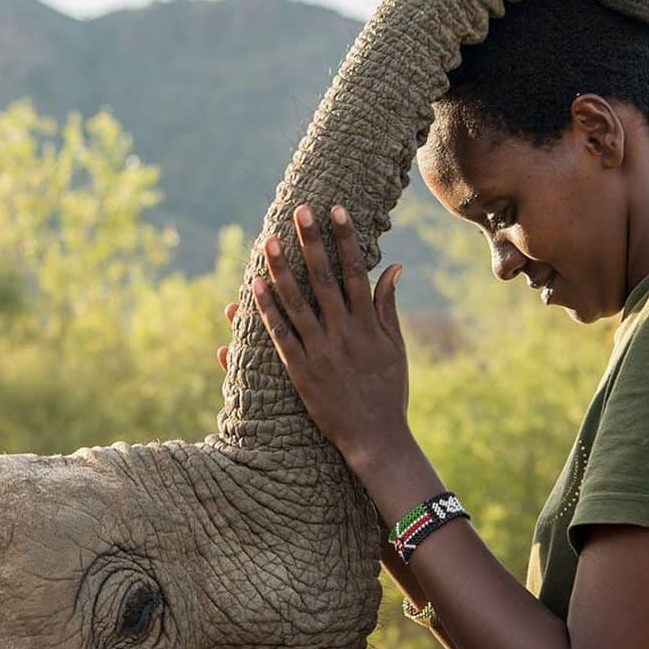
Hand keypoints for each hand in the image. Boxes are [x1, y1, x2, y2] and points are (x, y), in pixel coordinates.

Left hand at [233, 203, 410, 469]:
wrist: (375, 438)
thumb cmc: (388, 392)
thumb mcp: (394, 348)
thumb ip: (388, 306)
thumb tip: (394, 267)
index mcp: (368, 325)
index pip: (356, 272)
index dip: (345, 239)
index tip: (336, 210)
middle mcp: (343, 333)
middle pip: (323, 279)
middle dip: (310, 242)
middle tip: (298, 211)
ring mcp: (320, 351)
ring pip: (296, 303)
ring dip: (280, 270)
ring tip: (266, 241)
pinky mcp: (300, 371)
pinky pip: (280, 335)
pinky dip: (267, 311)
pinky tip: (253, 288)